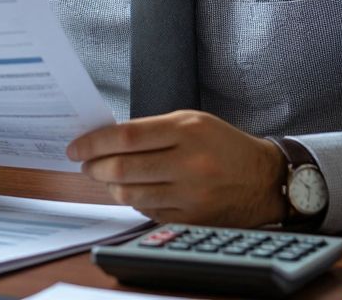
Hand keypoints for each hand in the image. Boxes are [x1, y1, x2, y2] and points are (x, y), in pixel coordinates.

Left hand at [67, 110, 285, 226]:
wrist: (265, 179)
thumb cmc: (224, 145)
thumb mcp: (193, 122)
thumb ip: (153, 129)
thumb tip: (107, 140)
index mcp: (187, 130)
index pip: (126, 137)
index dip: (94, 143)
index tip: (76, 148)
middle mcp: (189, 163)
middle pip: (123, 168)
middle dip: (95, 167)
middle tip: (87, 165)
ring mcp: (191, 195)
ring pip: (131, 195)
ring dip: (111, 187)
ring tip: (108, 178)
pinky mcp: (192, 219)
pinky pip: (148, 213)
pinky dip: (135, 202)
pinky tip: (136, 191)